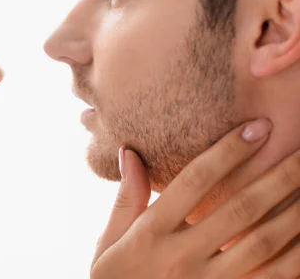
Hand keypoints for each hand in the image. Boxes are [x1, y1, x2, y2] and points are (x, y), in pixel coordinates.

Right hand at [91, 119, 299, 278]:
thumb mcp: (109, 240)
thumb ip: (126, 198)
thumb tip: (129, 151)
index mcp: (150, 233)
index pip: (195, 181)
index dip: (228, 151)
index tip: (257, 127)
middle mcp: (181, 256)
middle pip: (239, 209)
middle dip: (277, 176)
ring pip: (263, 243)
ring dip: (293, 211)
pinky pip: (270, 278)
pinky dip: (295, 256)